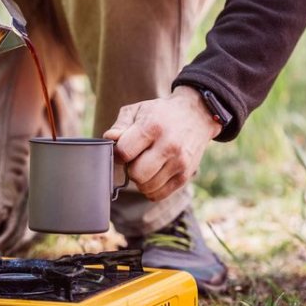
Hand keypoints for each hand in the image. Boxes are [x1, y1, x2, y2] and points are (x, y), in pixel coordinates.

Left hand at [103, 86, 221, 200]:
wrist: (196, 116)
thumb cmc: (160, 114)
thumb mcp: (138, 110)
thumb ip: (120, 126)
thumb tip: (109, 139)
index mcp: (153, 127)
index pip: (124, 153)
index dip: (119, 154)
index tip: (125, 148)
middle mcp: (169, 146)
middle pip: (136, 174)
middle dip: (130, 169)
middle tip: (136, 158)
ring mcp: (179, 163)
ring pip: (146, 187)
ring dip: (141, 180)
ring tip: (147, 165)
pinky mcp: (185, 176)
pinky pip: (158, 195)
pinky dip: (151, 189)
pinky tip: (153, 175)